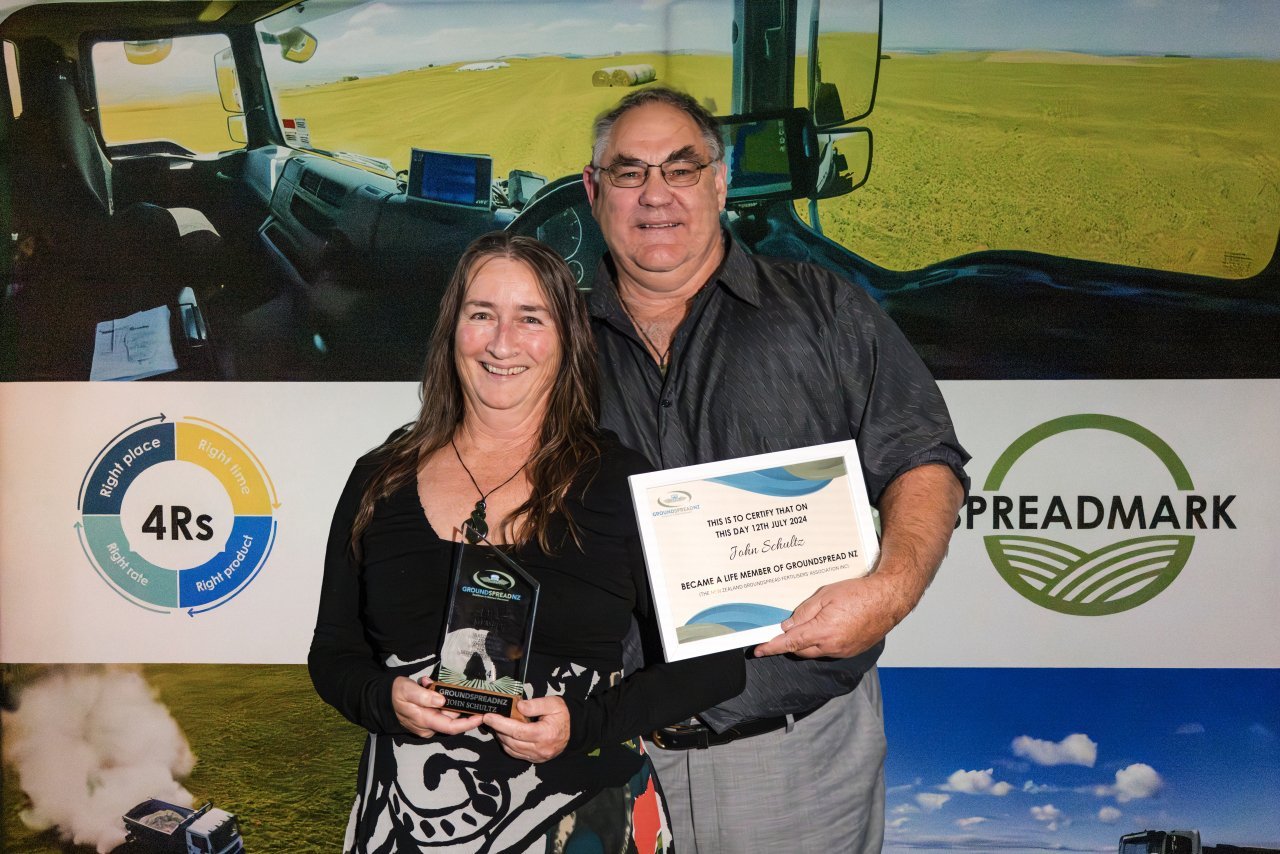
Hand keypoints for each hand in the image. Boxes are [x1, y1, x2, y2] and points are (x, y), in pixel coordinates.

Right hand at [391, 676, 483, 737]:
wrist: (383, 699)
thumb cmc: (395, 694)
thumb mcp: (407, 690)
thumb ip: (424, 695)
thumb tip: (442, 700)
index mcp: (425, 721)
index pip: (451, 727)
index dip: (468, 723)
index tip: (481, 715)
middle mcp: (428, 727)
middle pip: (451, 718)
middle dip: (455, 701)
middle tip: (449, 685)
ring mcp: (427, 725)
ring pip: (445, 712)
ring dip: (444, 697)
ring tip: (429, 683)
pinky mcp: (426, 720)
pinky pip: (439, 710)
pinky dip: (438, 699)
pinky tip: (427, 687)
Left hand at [482, 696, 570, 762]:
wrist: (575, 730)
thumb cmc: (563, 715)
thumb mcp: (553, 703)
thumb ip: (535, 704)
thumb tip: (518, 706)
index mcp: (545, 734)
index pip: (517, 731)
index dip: (501, 724)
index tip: (488, 716)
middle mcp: (540, 749)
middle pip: (512, 741)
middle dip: (498, 729)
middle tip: (490, 718)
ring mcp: (537, 756)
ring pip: (511, 749)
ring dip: (501, 737)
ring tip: (497, 725)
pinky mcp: (535, 759)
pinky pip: (516, 754)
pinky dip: (507, 745)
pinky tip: (505, 735)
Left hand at [755, 464, 963, 659]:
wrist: (889, 598)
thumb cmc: (860, 592)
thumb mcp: (825, 595)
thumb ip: (804, 612)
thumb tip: (788, 626)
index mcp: (823, 632)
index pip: (790, 643)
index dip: (772, 647)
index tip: (758, 650)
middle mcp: (832, 646)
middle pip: (801, 650)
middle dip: (790, 642)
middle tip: (782, 630)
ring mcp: (843, 651)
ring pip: (815, 651)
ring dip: (807, 642)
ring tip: (808, 624)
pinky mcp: (852, 650)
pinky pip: (829, 650)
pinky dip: (821, 643)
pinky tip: (825, 628)